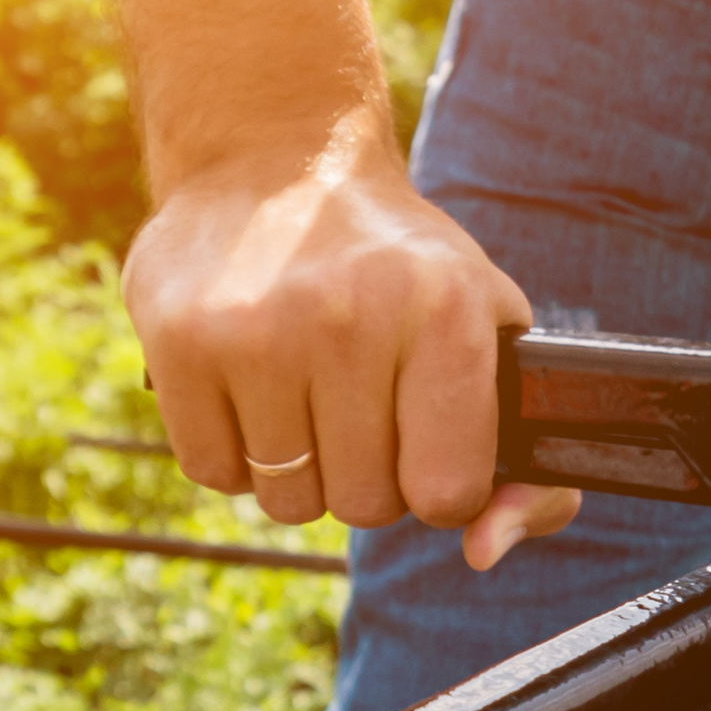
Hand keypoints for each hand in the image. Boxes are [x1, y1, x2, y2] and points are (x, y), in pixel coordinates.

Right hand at [122, 116, 579, 567]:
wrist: (277, 158)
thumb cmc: (400, 267)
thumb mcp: (487, 332)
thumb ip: (529, 465)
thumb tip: (483, 552)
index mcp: (446, 312)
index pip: (448, 494)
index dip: (438, 484)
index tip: (427, 441)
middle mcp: (353, 317)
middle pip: (364, 506)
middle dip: (366, 473)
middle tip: (358, 400)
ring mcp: (258, 330)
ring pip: (287, 500)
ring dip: (298, 466)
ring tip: (304, 386)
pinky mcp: (181, 341)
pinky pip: (215, 474)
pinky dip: (235, 451)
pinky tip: (251, 384)